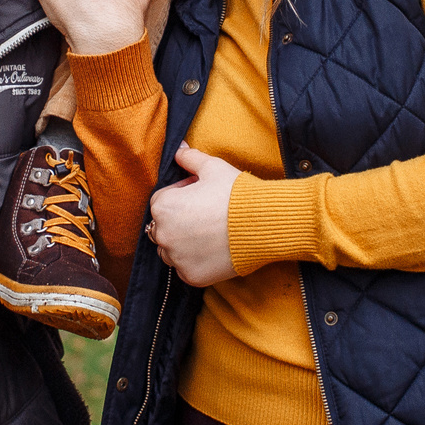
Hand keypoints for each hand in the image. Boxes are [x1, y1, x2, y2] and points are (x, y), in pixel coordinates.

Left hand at [148, 145, 239, 286]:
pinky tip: (213, 250)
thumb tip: (179, 148)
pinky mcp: (191, 276)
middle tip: (206, 215)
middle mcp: (163, 234)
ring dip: (183, 243)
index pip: (162, 200)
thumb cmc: (235, 193)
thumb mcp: (212, 168)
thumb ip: (189, 158)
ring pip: (171, 250)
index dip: (181, 195)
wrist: (263, 223)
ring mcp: (176, 258)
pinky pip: (186, 268)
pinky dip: (195, 261)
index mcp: (163, 206)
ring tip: (209, 234)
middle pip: (163, 227)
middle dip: (180, 220)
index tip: (201, 195)